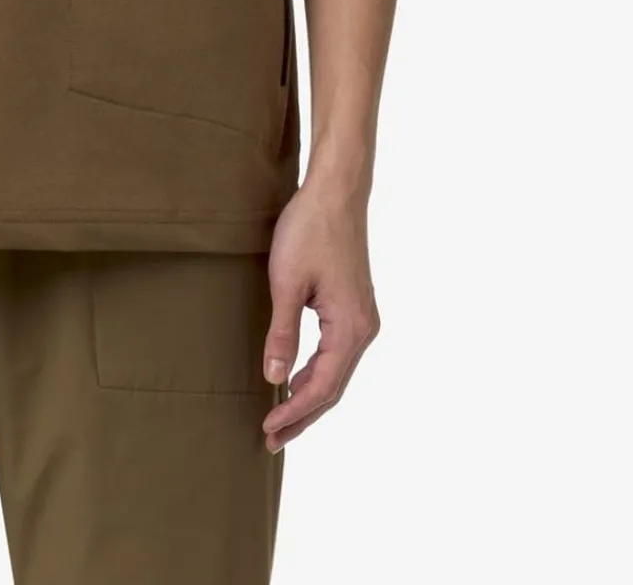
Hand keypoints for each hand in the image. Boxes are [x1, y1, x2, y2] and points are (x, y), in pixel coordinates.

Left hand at [258, 175, 381, 451]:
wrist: (335, 192)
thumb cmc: (309, 230)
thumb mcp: (287, 283)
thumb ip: (283, 334)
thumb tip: (275, 379)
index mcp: (351, 328)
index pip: (323, 387)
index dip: (295, 412)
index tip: (268, 428)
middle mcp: (364, 329)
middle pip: (333, 387)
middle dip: (302, 415)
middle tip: (271, 438)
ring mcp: (362, 318)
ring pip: (336, 373)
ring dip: (309, 397)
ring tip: (280, 418)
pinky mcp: (354, 307)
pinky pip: (337, 354)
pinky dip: (317, 373)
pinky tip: (296, 379)